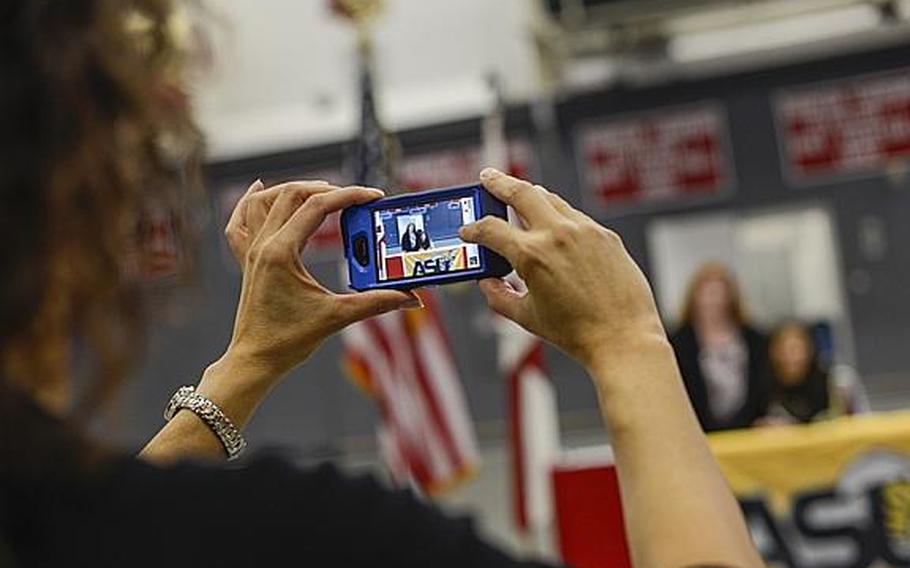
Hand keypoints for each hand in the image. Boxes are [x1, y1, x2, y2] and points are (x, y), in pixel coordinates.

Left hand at [222, 179, 418, 377]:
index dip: (349, 196)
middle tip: (354, 197)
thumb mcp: (337, 317)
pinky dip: (250, 202)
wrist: (255, 361)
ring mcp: (251, 251)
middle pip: (292, 195)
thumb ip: (376, 303)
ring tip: (320, 189)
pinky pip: (240, 221)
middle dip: (326, 189)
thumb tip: (410, 298)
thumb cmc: (289, 341)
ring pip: (266, 202)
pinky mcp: (246, 261)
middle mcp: (263, 245)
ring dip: (293, 190)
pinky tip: (258, 188)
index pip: (317, 206)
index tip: (372, 196)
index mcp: (281, 252)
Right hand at [459, 168, 665, 372]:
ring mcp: (584, 231)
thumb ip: (499, 296)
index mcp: (531, 255)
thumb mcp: (527, 317)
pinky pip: (575, 217)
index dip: (473, 229)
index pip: (490, 229)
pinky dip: (558, 216)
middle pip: (520, 193)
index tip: (468, 231)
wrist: (623, 338)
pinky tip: (554, 224)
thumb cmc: (577, 333)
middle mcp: (557, 235)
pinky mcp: (605, 235)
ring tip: (519, 195)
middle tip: (487, 178)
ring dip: (530, 195)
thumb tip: (487, 283)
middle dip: (499, 183)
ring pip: (550, 199)